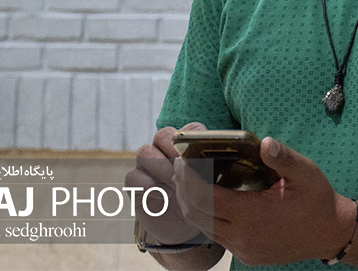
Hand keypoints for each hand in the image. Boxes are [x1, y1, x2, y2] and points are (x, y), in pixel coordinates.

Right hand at [125, 121, 207, 245]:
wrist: (187, 229)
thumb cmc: (205, 203)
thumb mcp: (215, 187)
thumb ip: (215, 171)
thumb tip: (224, 160)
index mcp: (188, 146)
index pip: (190, 128)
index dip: (192, 137)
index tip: (199, 153)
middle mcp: (165, 150)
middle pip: (163, 135)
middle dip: (172, 148)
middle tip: (183, 167)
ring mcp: (148, 166)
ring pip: (145, 152)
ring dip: (161, 166)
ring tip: (174, 184)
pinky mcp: (135, 184)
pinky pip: (133, 176)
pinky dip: (146, 184)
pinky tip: (162, 195)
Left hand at [172, 136, 357, 266]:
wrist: (331, 233)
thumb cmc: (318, 200)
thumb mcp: (306, 172)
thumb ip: (283, 158)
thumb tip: (264, 142)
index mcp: (253, 215)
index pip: (206, 198)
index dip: (189, 178)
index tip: (184, 159)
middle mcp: (243, 237)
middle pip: (196, 214)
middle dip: (184, 189)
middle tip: (183, 165)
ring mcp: (243, 249)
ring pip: (203, 227)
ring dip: (193, 204)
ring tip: (192, 179)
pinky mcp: (246, 255)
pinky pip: (216, 235)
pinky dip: (207, 216)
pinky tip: (212, 198)